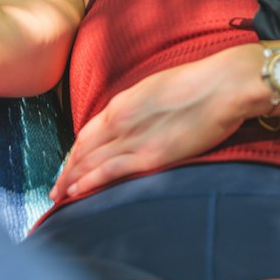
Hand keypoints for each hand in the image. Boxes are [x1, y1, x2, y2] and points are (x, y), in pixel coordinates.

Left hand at [50, 45, 266, 202]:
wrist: (224, 85)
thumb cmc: (201, 83)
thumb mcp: (159, 88)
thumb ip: (141, 107)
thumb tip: (138, 120)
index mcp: (123, 102)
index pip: (88, 132)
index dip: (75, 152)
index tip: (68, 165)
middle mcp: (121, 120)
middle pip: (83, 150)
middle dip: (66, 170)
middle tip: (55, 188)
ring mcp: (134, 138)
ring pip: (90, 162)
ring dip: (71, 180)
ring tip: (59, 196)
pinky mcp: (150, 155)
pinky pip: (110, 171)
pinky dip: (89, 182)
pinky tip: (76, 192)